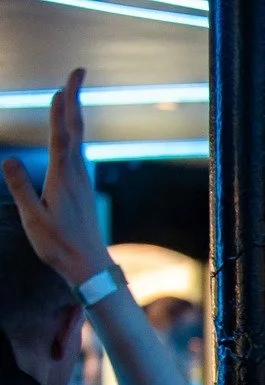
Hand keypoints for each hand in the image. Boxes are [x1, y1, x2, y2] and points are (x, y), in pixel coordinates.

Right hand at [1, 70, 115, 285]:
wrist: (90, 266)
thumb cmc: (59, 246)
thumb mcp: (33, 218)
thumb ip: (21, 188)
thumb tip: (9, 158)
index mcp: (63, 177)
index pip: (63, 134)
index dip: (63, 107)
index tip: (64, 84)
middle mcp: (76, 174)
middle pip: (75, 128)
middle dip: (73, 99)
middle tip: (77, 72)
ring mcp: (81, 180)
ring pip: (77, 139)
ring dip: (72, 113)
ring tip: (67, 93)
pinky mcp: (82, 188)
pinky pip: (76, 152)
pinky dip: (71, 133)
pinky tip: (69, 131)